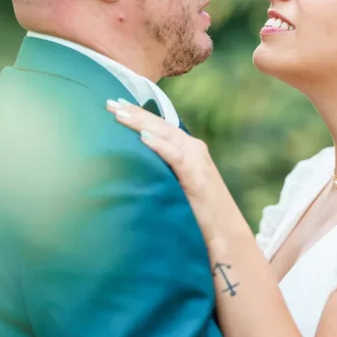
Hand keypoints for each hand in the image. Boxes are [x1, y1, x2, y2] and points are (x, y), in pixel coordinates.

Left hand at [106, 98, 228, 237]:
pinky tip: (144, 137)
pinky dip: (160, 146)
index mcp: (189, 150)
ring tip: (121, 114)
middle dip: (134, 113)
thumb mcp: (178, 186)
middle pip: (160, 125)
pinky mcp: (197, 177)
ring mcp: (197, 161)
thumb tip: (135, 166)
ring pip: (166, 135)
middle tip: (110, 103)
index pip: (160, 127)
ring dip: (142, 123)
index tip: (116, 106)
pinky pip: (175, 156)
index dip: (139, 115)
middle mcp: (194, 149)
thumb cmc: (199, 213)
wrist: (226, 234)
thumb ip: (163, 171)